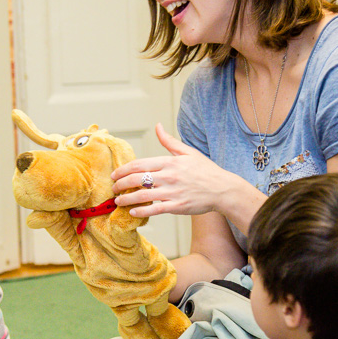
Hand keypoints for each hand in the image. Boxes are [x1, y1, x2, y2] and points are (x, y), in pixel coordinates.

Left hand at [111, 123, 235, 218]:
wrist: (223, 189)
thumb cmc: (206, 170)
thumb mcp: (188, 151)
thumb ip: (169, 141)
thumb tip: (157, 126)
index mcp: (170, 162)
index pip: (139, 164)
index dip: (123, 170)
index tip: (114, 174)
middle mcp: (169, 176)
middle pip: (136, 179)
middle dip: (120, 184)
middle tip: (113, 188)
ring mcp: (173, 192)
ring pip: (142, 195)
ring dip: (126, 199)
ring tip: (118, 201)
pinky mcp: (177, 206)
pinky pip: (155, 209)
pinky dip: (141, 211)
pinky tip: (132, 212)